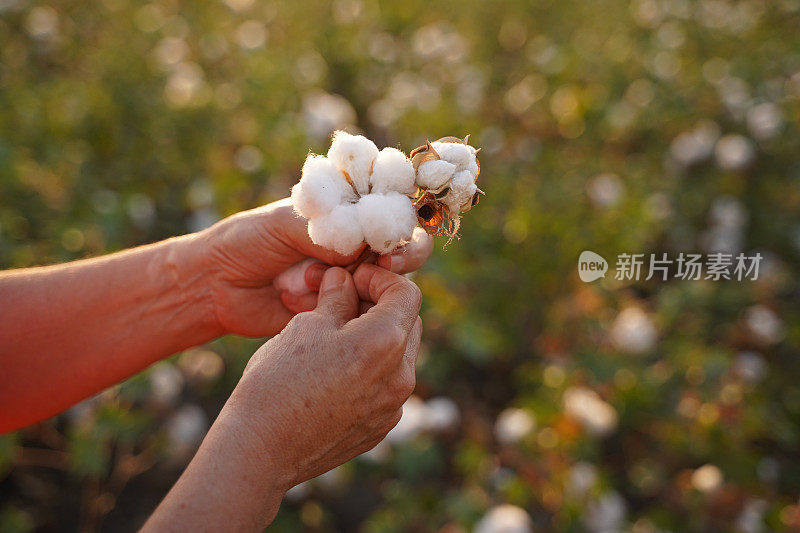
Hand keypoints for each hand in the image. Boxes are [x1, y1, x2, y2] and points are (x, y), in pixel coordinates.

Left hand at [199, 198, 432, 336]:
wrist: (216, 286)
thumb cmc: (247, 241)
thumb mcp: (283, 223)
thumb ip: (326, 230)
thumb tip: (362, 245)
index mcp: (347, 212)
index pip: (394, 210)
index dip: (402, 223)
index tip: (390, 240)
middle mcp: (357, 245)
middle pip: (406, 249)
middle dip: (399, 259)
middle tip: (384, 267)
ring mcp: (352, 280)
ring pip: (387, 287)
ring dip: (354, 286)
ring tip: (306, 281)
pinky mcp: (342, 312)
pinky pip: (358, 314)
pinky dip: (334, 309)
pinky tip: (295, 300)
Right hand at [228, 264, 421, 486]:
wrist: (261, 448)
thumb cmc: (278, 380)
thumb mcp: (306, 325)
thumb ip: (337, 297)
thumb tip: (345, 279)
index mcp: (385, 342)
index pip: (406, 293)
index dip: (379, 278)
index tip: (352, 280)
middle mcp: (400, 377)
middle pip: (407, 324)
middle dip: (380, 306)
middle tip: (342, 304)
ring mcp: (393, 407)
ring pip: (399, 356)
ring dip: (376, 338)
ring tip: (334, 337)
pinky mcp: (381, 427)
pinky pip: (386, 386)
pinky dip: (370, 370)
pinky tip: (334, 371)